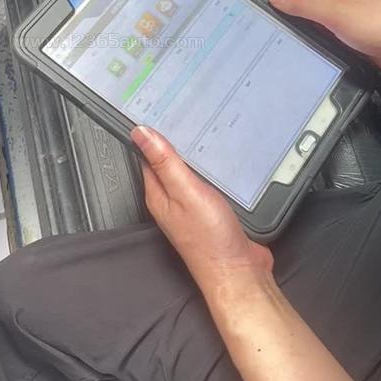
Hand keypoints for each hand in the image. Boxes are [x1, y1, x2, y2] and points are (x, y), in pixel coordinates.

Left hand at [131, 126, 272, 301]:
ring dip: (194, 153)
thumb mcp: (186, 192)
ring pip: (188, 170)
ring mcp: (192, 205)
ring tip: (199, 127)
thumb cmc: (210, 239)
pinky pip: (207, 181)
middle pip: (167, 161)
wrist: (239, 271)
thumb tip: (141, 134)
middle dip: (173, 139)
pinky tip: (220, 158)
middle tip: (178, 111)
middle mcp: (172, 199)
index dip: (150, 133)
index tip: (154, 109)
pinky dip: (211, 168)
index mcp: (158, 194)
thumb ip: (164, 163)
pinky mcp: (211, 209)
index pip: (146, 155)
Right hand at [267, 0, 380, 68]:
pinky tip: (302, 43)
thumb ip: (303, 3)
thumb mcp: (333, 12)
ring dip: (295, 18)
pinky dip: (309, 31)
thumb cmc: (372, 23)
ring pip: (312, 10)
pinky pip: (323, 26)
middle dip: (282, 2)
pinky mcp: (350, 29)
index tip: (257, 3)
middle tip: (263, 22)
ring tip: (277, 34)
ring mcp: (344, 10)